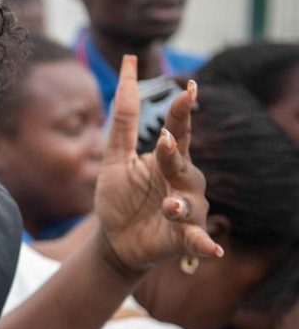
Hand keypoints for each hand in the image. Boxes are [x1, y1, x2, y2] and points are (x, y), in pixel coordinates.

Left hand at [94, 55, 221, 275]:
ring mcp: (188, 211)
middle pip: (184, 165)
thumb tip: (126, 77)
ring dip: (181, 205)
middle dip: (174, 157)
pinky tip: (213, 251)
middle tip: (164, 143)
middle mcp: (185, 183)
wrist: (114, 240)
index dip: (183, 110)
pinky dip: (205, 245)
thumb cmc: (119, 197)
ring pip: (191, 204)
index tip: (188, 88)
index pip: (180, 131)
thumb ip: (123, 122)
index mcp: (169, 161)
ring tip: (169, 206)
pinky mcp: (183, 239)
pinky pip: (198, 241)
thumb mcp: (115, 158)